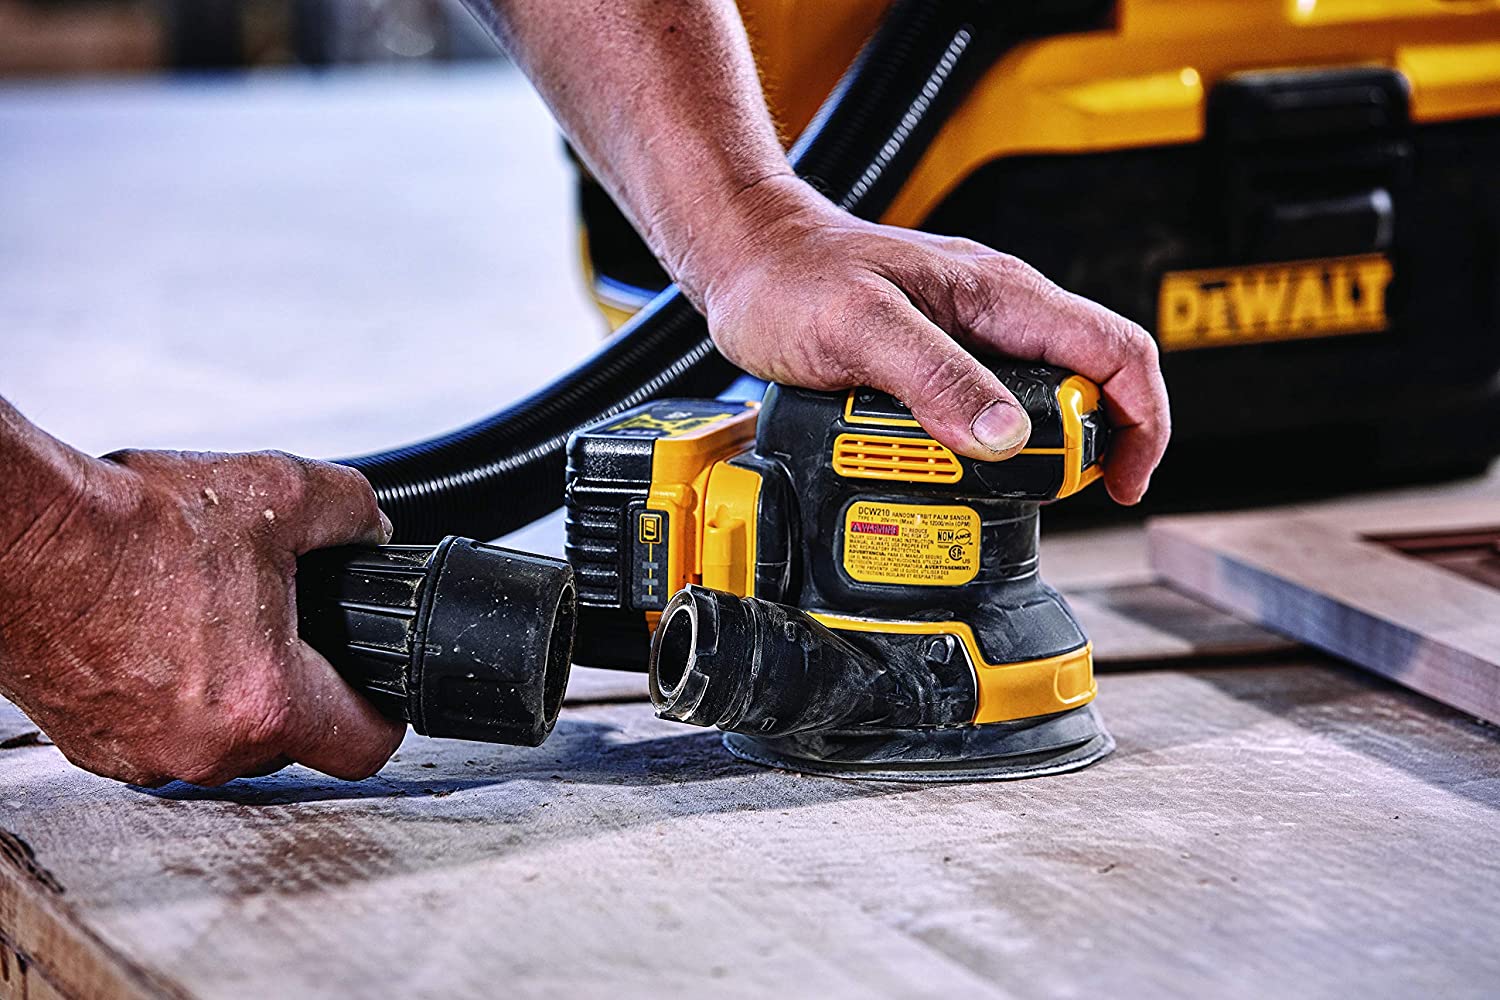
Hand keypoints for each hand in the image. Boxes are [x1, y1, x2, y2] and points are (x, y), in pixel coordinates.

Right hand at [0, 448, 403, 785]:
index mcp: (266, 702)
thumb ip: (352, 513)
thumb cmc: (130, 526)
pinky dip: (171, 694)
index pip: (363, 747)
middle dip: (296, 682)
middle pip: (292, 739)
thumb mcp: (280, 493)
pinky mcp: (94, 746)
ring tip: (210, 623)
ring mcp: (143, 755)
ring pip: (225, 737)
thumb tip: (373, 531)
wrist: (21, 538)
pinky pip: (162, 731)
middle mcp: (206, 748)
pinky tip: (161, 639)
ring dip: (230, 689)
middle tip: (276, 624)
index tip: (374, 690)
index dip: (383, 713)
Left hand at [685, 177, 1169, 503]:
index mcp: (1002, 295)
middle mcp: (996, 315)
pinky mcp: (935, 361)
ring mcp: (967, 337)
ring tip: (987, 493)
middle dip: (1079, 450)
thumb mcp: (862, 329)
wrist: (744, 258)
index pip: (1115, 352)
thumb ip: (936, 377)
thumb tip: (1006, 437)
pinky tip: (946, 472)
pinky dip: (977, 451)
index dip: (1140, 421)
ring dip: (1023, 457)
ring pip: (1032, 406)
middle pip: (1084, 388)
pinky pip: (981, 410)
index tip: (1122, 481)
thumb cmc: (793, 277)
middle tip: (1040, 498)